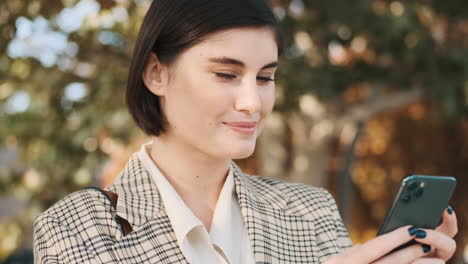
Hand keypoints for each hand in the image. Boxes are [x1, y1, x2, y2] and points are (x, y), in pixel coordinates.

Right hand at [324, 206, 457, 263]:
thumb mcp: (335, 263)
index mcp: (344, 262)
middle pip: (391, 263)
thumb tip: (363, 247)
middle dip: (412, 253)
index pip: (374, 248)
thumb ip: (351, 254)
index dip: (394, 238)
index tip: (411, 229)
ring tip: (437, 261)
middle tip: (429, 245)